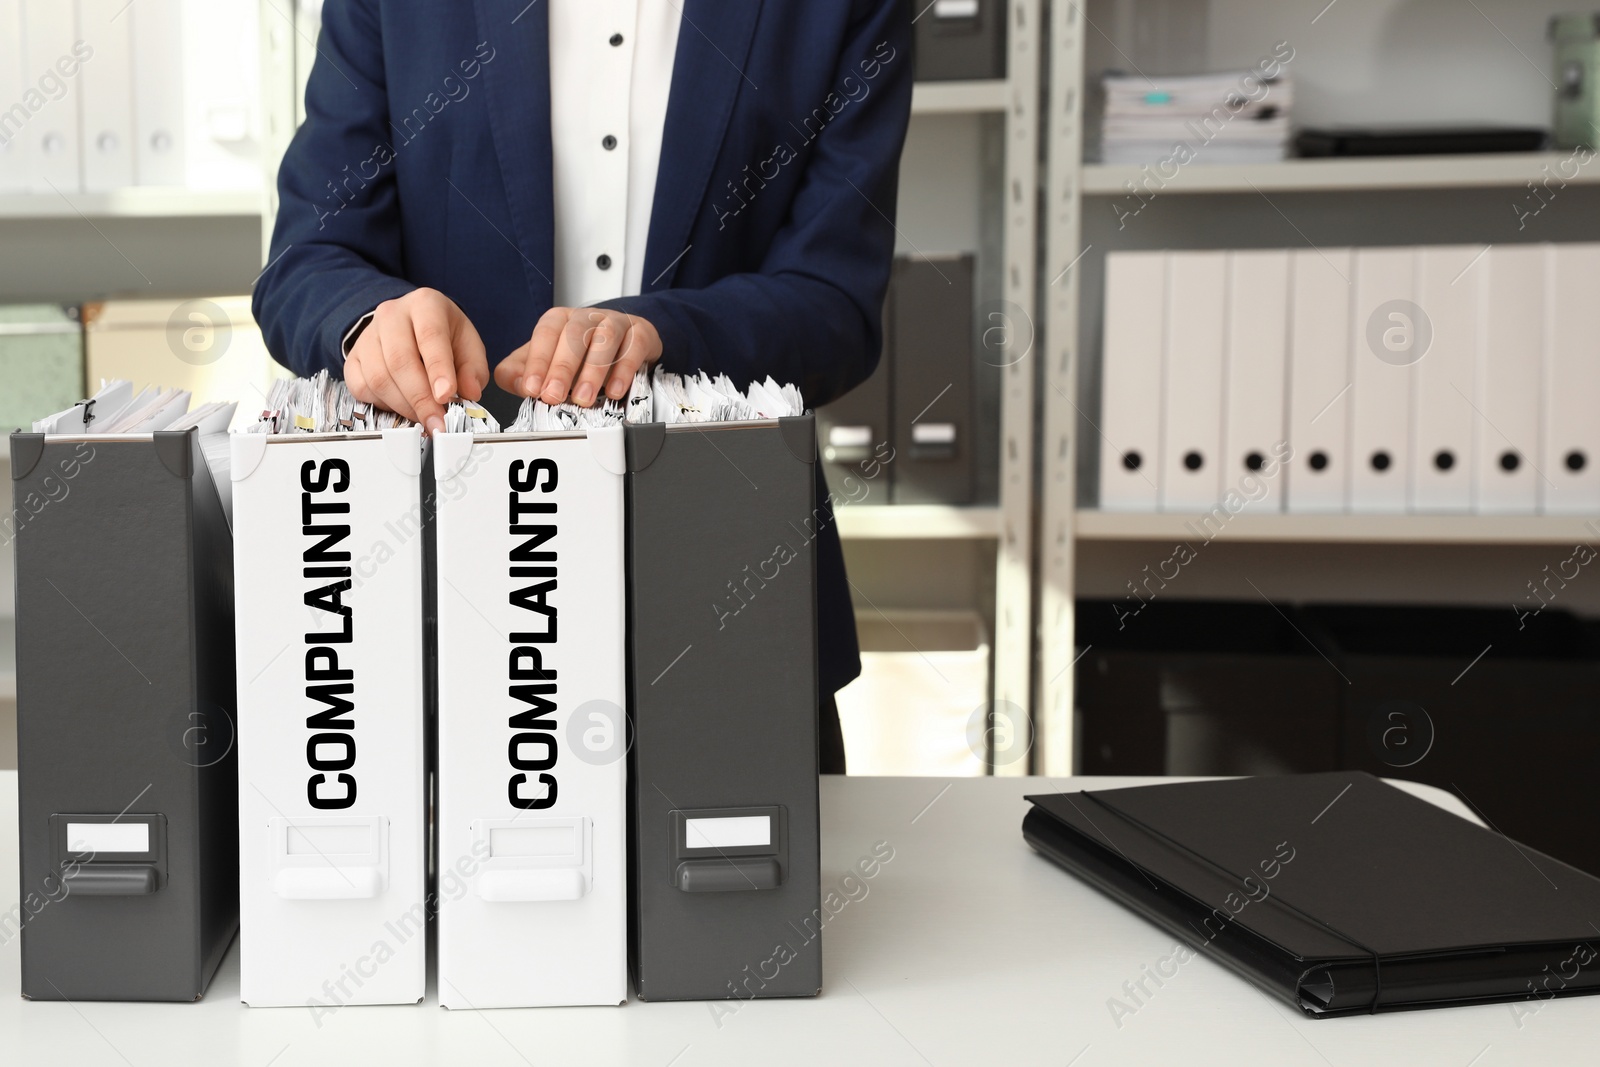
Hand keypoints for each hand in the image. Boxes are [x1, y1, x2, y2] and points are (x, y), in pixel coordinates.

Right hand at [343, 288, 488, 434]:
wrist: (412, 325)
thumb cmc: (443, 335)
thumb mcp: (468, 344)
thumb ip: (473, 369)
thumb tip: (470, 392)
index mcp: (425, 305)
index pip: (430, 336)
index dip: (438, 370)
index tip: (446, 397)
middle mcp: (392, 315)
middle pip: (400, 360)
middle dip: (421, 398)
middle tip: (437, 421)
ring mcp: (368, 335)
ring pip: (379, 377)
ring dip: (403, 405)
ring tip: (424, 417)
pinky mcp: (352, 356)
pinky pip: (360, 387)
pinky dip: (382, 404)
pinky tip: (401, 406)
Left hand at [494, 307, 661, 406]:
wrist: (625, 342)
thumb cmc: (583, 353)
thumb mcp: (547, 360)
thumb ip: (522, 371)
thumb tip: (515, 382)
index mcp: (560, 320)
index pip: (545, 334)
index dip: (537, 361)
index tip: (531, 387)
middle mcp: (587, 317)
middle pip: (573, 335)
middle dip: (561, 368)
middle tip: (553, 396)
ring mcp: (615, 323)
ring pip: (605, 339)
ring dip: (593, 371)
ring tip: (583, 398)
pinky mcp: (640, 335)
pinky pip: (634, 348)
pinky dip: (624, 371)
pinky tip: (614, 391)